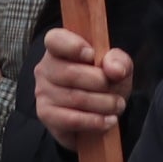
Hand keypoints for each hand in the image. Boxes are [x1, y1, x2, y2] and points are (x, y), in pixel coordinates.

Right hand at [34, 27, 132, 141]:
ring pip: (76, 98)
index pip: (55, 40)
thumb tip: (114, 69)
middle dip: (102, 84)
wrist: (98, 115)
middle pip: (72, 74)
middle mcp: (46, 68)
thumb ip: (119, 61)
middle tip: (117, 93)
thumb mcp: (118, 67)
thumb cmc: (103, 83)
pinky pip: (72, 119)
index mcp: (59, 48)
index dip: (74, 46)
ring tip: (117, 106)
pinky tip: (108, 121)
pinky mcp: (46, 114)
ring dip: (104, 104)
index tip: (92, 55)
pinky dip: (95, 121)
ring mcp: (43, 92)